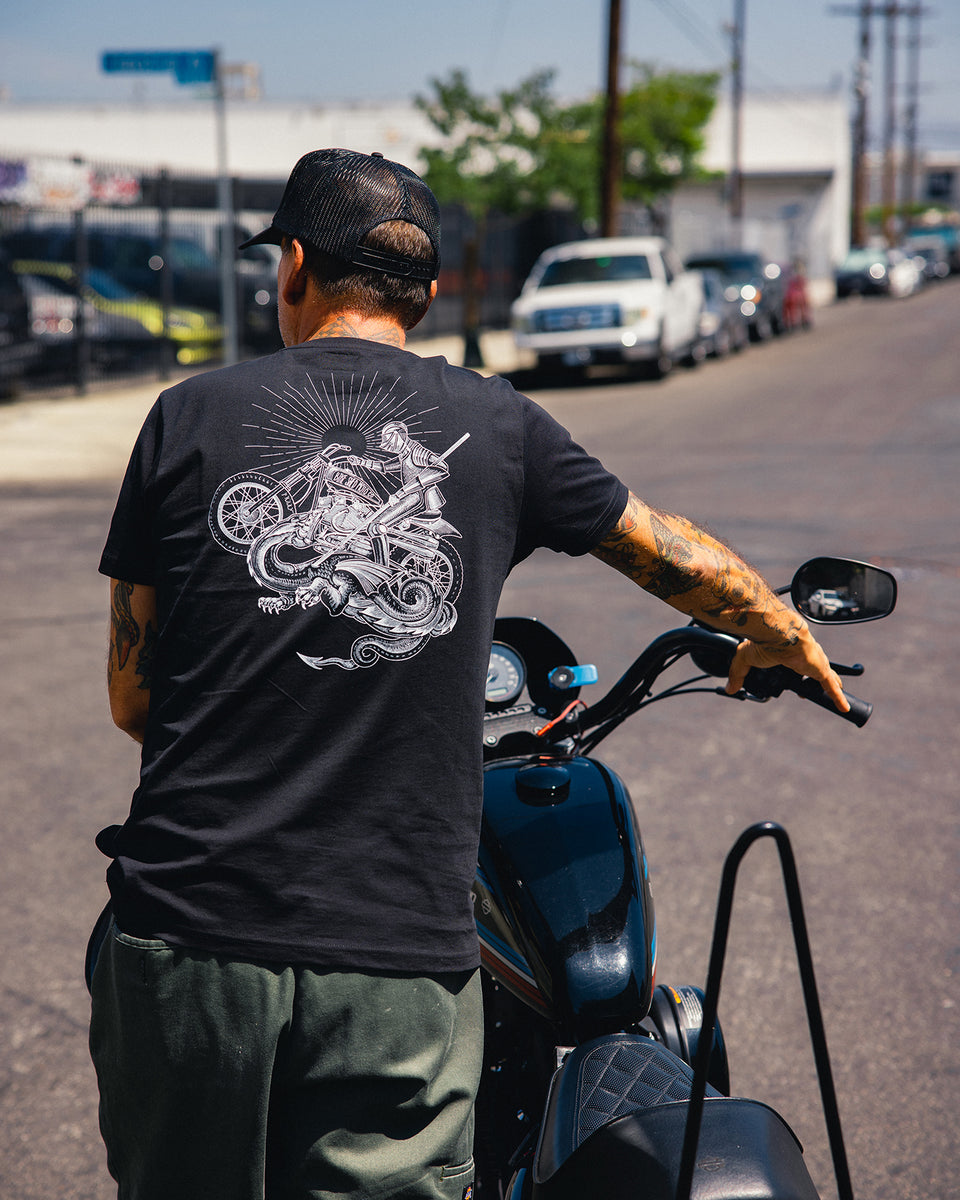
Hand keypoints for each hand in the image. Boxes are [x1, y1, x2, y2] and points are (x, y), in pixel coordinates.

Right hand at [725, 629, 849, 712]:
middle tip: (810, 691)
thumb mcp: (746, 659)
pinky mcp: (820, 669)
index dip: (796, 676)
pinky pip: (831, 687)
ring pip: (826, 678)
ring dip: (831, 687)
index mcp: (787, 653)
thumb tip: (730, 689)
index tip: (795, 686)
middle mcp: (804, 657)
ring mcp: (814, 663)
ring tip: (836, 698)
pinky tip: (844, 708)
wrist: (776, 632)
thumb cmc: (762, 640)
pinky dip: (837, 698)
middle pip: (813, 671)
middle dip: (815, 681)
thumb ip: (738, 674)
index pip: (795, 666)